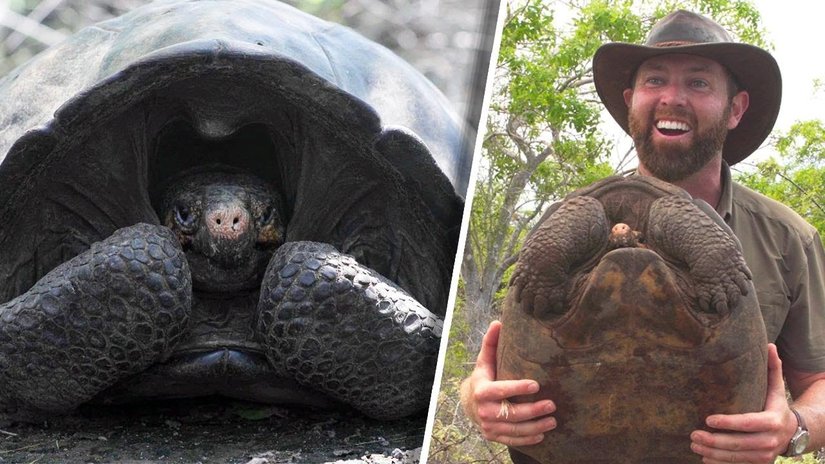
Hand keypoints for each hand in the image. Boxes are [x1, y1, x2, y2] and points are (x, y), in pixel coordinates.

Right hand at [460, 320, 556, 445]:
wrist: (470, 403)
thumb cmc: (484, 378)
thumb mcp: (485, 361)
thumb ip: (491, 343)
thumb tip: (498, 322)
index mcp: (481, 390)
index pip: (500, 390)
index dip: (517, 388)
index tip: (536, 384)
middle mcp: (483, 411)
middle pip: (511, 413)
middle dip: (532, 411)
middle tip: (552, 404)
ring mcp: (488, 426)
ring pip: (514, 430)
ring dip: (535, 427)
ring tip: (553, 421)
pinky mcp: (493, 436)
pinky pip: (512, 441)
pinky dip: (528, 439)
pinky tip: (542, 435)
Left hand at [690, 344, 796, 462]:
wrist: (792, 433)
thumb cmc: (776, 406)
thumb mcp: (776, 388)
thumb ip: (772, 368)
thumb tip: (769, 344)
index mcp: (772, 421)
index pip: (748, 422)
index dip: (728, 422)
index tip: (708, 418)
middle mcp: (770, 441)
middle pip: (739, 443)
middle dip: (714, 440)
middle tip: (693, 434)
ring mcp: (765, 455)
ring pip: (736, 457)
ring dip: (713, 453)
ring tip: (694, 444)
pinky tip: (705, 458)